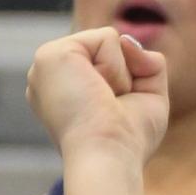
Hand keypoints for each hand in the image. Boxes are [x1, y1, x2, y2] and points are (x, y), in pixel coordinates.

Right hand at [26, 28, 169, 167]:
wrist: (108, 156)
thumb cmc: (128, 139)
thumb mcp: (149, 97)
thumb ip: (148, 62)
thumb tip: (126, 39)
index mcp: (66, 89)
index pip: (110, 64)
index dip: (126, 85)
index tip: (113, 116)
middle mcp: (52, 76)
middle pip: (110, 51)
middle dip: (125, 77)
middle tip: (110, 109)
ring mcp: (46, 64)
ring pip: (110, 42)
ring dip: (120, 74)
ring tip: (102, 101)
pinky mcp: (51, 53)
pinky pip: (108, 38)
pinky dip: (116, 67)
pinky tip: (98, 90)